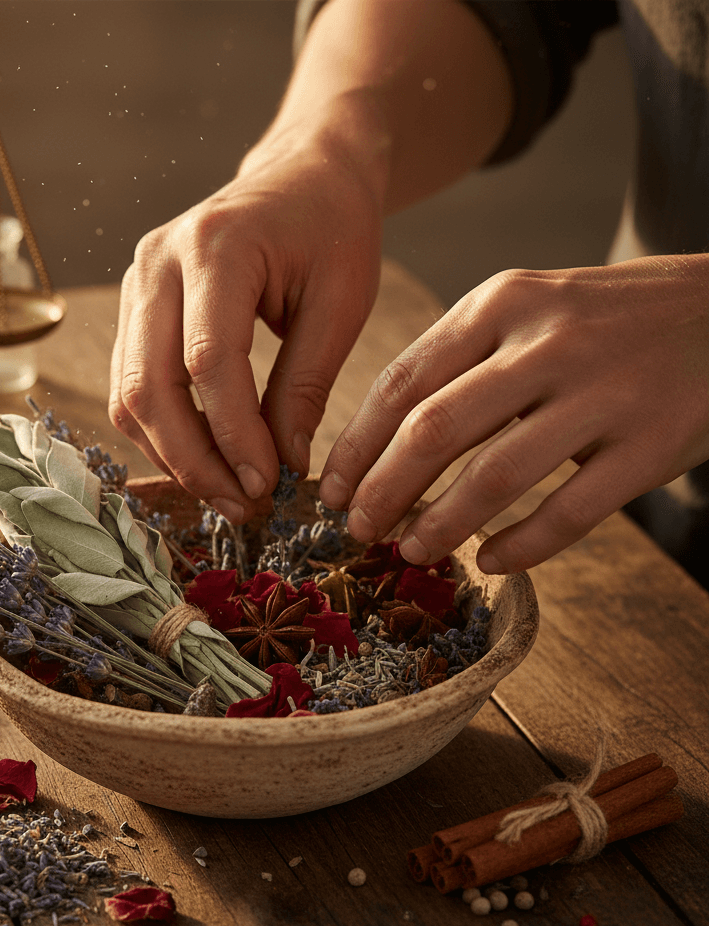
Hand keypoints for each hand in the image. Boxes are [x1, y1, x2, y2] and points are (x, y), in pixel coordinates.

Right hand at [109, 129, 382, 521]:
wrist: (303, 174)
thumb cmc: (332, 229)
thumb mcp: (341, 303)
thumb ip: (305, 386)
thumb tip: (281, 469)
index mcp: (217, 245)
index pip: (207, 360)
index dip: (232, 434)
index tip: (266, 485)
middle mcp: (158, 262)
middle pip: (147, 385)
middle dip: (192, 460)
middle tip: (242, 506)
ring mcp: (136, 283)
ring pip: (128, 394)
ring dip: (173, 455)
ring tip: (228, 493)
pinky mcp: (135, 307)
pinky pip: (131, 385)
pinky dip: (164, 432)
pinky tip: (207, 460)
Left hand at [320, 255, 708, 572]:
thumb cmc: (603, 320)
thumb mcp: (524, 310)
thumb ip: (457, 364)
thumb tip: (379, 446)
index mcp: (500, 304)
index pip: (402, 382)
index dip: (356, 446)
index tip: (331, 490)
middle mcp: (547, 342)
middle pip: (434, 430)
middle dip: (383, 490)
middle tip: (359, 529)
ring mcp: (604, 391)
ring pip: (495, 475)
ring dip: (441, 523)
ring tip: (412, 549)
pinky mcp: (652, 442)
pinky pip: (569, 511)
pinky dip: (520, 546)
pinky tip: (490, 561)